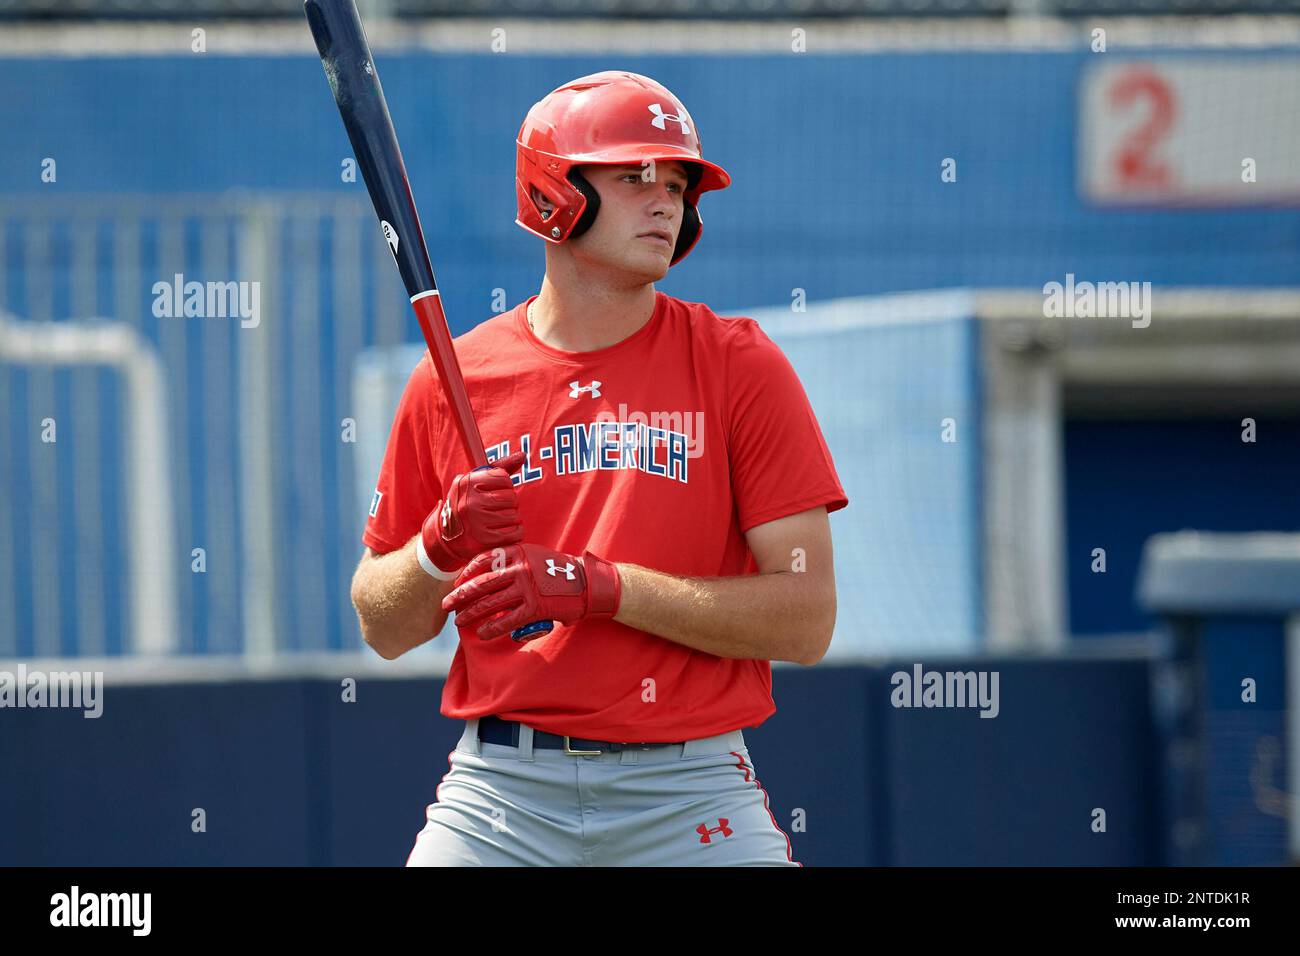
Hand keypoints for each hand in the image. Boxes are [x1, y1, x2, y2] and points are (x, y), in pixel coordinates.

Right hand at [416, 451, 527, 578]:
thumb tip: (523, 456)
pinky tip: (506, 532)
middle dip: (510, 503)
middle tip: (499, 509)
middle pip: (511, 497)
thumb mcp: (474, 483)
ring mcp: (475, 522)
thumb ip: (500, 468)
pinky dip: (516, 533)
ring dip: (513, 519)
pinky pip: (515, 533)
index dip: (505, 486)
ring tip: (500, 521)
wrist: (445, 537)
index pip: (503, 478)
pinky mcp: (483, 540)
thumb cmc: (466, 505)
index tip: (497, 492)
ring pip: (514, 516)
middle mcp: (469, 502)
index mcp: (466, 483)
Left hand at [440, 543, 621, 639]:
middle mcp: (520, 568)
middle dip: (461, 596)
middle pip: (482, 583)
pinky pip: (508, 620)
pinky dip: (492, 628)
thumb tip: (491, 576)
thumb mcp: (535, 556)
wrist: (586, 583)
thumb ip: (514, 562)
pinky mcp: (535, 608)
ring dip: (471, 613)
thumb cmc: (560, 571)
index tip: (457, 583)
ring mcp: (527, 588)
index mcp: (518, 552)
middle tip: (446, 604)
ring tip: (458, 622)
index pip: (484, 560)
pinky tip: (481, 633)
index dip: (467, 573)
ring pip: (491, 603)